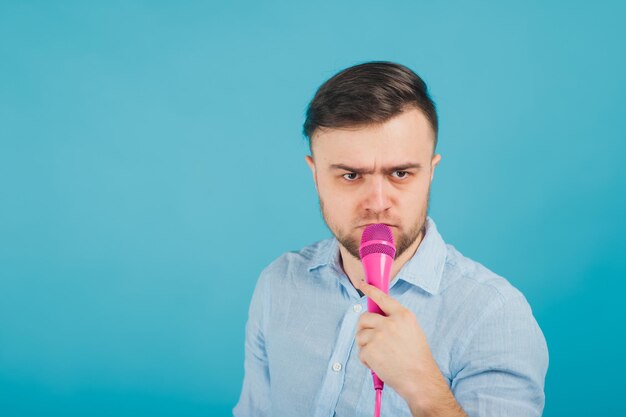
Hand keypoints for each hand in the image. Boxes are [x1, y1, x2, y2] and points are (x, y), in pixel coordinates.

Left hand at [355, 282, 442, 405]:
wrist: (420, 380)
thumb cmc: (417, 359)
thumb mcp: (412, 331)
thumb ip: (396, 321)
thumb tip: (377, 317)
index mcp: (403, 315)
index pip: (382, 298)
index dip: (370, 290)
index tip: (362, 283)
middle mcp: (390, 322)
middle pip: (364, 317)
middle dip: (364, 328)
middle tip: (370, 340)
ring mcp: (378, 336)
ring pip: (360, 335)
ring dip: (365, 346)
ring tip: (379, 356)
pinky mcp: (370, 350)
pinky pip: (360, 352)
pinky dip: (366, 360)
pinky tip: (379, 365)